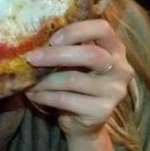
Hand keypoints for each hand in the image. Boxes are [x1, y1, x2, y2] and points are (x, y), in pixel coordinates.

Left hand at [23, 19, 133, 138]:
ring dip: (45, 80)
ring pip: (73, 79)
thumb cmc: (77, 83)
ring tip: (28, 81)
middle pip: (91, 55)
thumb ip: (68, 47)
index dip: (77, 31)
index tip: (53, 39)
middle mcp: (121, 69)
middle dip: (56, 55)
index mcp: (116, 49)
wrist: (84, 122)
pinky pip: (65, 99)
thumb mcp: (77, 61)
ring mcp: (113, 92)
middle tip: (32, 58)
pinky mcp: (101, 111)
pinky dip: (44, 96)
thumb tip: (35, 38)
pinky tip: (33, 95)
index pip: (103, 29)